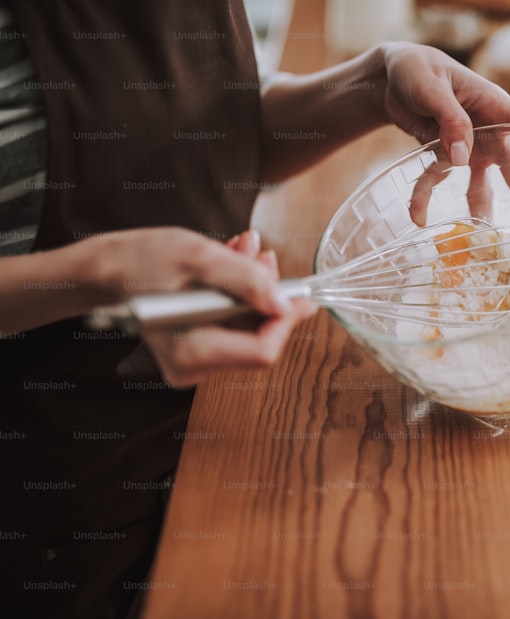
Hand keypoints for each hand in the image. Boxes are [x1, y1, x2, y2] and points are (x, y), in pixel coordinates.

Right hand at [89, 228, 315, 386]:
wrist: (105, 269)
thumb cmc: (139, 260)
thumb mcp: (198, 257)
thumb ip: (245, 279)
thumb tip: (284, 302)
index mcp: (191, 352)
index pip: (262, 351)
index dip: (285, 320)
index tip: (296, 291)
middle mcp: (193, 367)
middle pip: (258, 339)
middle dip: (269, 295)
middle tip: (264, 256)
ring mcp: (195, 362)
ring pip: (249, 329)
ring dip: (255, 288)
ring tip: (244, 252)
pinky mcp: (197, 351)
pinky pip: (234, 325)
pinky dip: (240, 294)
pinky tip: (233, 266)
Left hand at [379, 43, 509, 239]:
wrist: (393, 76)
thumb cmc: (417, 69)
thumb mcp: (430, 88)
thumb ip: (450, 120)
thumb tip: (463, 159)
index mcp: (495, 108)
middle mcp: (489, 133)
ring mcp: (470, 149)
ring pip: (485, 188)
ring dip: (487, 215)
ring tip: (495, 250)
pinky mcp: (447, 158)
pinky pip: (437, 182)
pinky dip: (425, 198)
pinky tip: (417, 217)